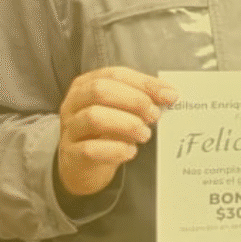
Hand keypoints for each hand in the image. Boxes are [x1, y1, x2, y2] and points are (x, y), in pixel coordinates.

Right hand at [58, 67, 177, 196]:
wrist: (82, 167)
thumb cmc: (105, 133)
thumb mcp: (121, 111)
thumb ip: (141, 99)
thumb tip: (169, 94)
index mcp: (85, 85)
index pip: (115, 74)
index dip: (145, 83)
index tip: (170, 95)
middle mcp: (73, 103)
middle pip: (100, 90)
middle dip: (134, 100)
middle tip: (155, 115)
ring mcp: (70, 129)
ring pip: (94, 117)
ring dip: (127, 124)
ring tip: (145, 134)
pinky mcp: (71, 154)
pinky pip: (91, 149)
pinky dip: (115, 149)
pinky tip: (130, 151)